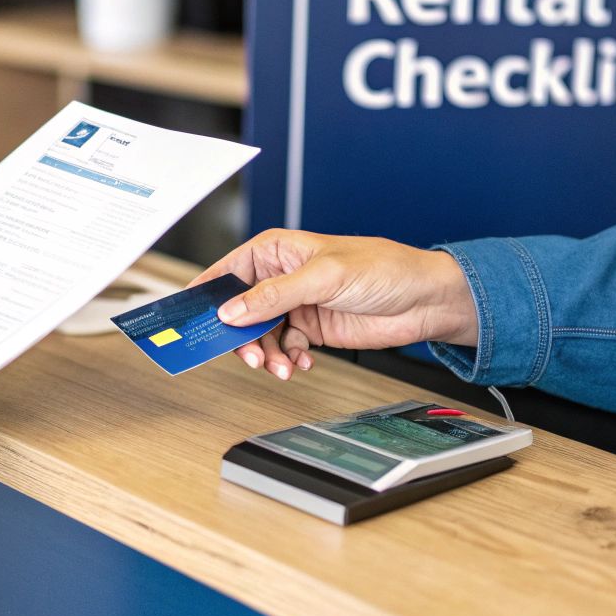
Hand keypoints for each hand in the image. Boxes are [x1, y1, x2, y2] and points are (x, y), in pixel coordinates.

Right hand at [192, 229, 477, 379]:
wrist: (423, 300)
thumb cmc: (383, 268)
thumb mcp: (322, 277)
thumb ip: (273, 296)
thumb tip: (232, 311)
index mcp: (276, 250)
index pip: (227, 272)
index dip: (208, 296)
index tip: (192, 321)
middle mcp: (281, 277)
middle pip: (239, 311)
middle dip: (241, 336)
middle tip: (251, 356)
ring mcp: (295, 304)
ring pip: (260, 335)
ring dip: (267, 354)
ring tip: (282, 366)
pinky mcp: (311, 328)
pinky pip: (284, 348)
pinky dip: (288, 359)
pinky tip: (301, 362)